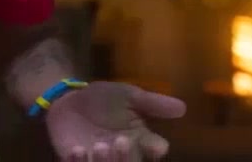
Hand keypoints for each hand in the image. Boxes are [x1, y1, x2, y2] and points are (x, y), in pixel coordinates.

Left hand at [45, 81, 185, 160]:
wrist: (68, 101)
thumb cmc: (103, 99)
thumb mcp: (128, 96)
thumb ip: (152, 103)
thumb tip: (182, 107)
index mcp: (141, 141)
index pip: (155, 150)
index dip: (155, 149)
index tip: (156, 146)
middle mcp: (124, 155)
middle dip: (129, 157)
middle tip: (122, 141)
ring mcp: (102, 160)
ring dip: (107, 161)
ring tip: (101, 145)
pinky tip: (77, 149)